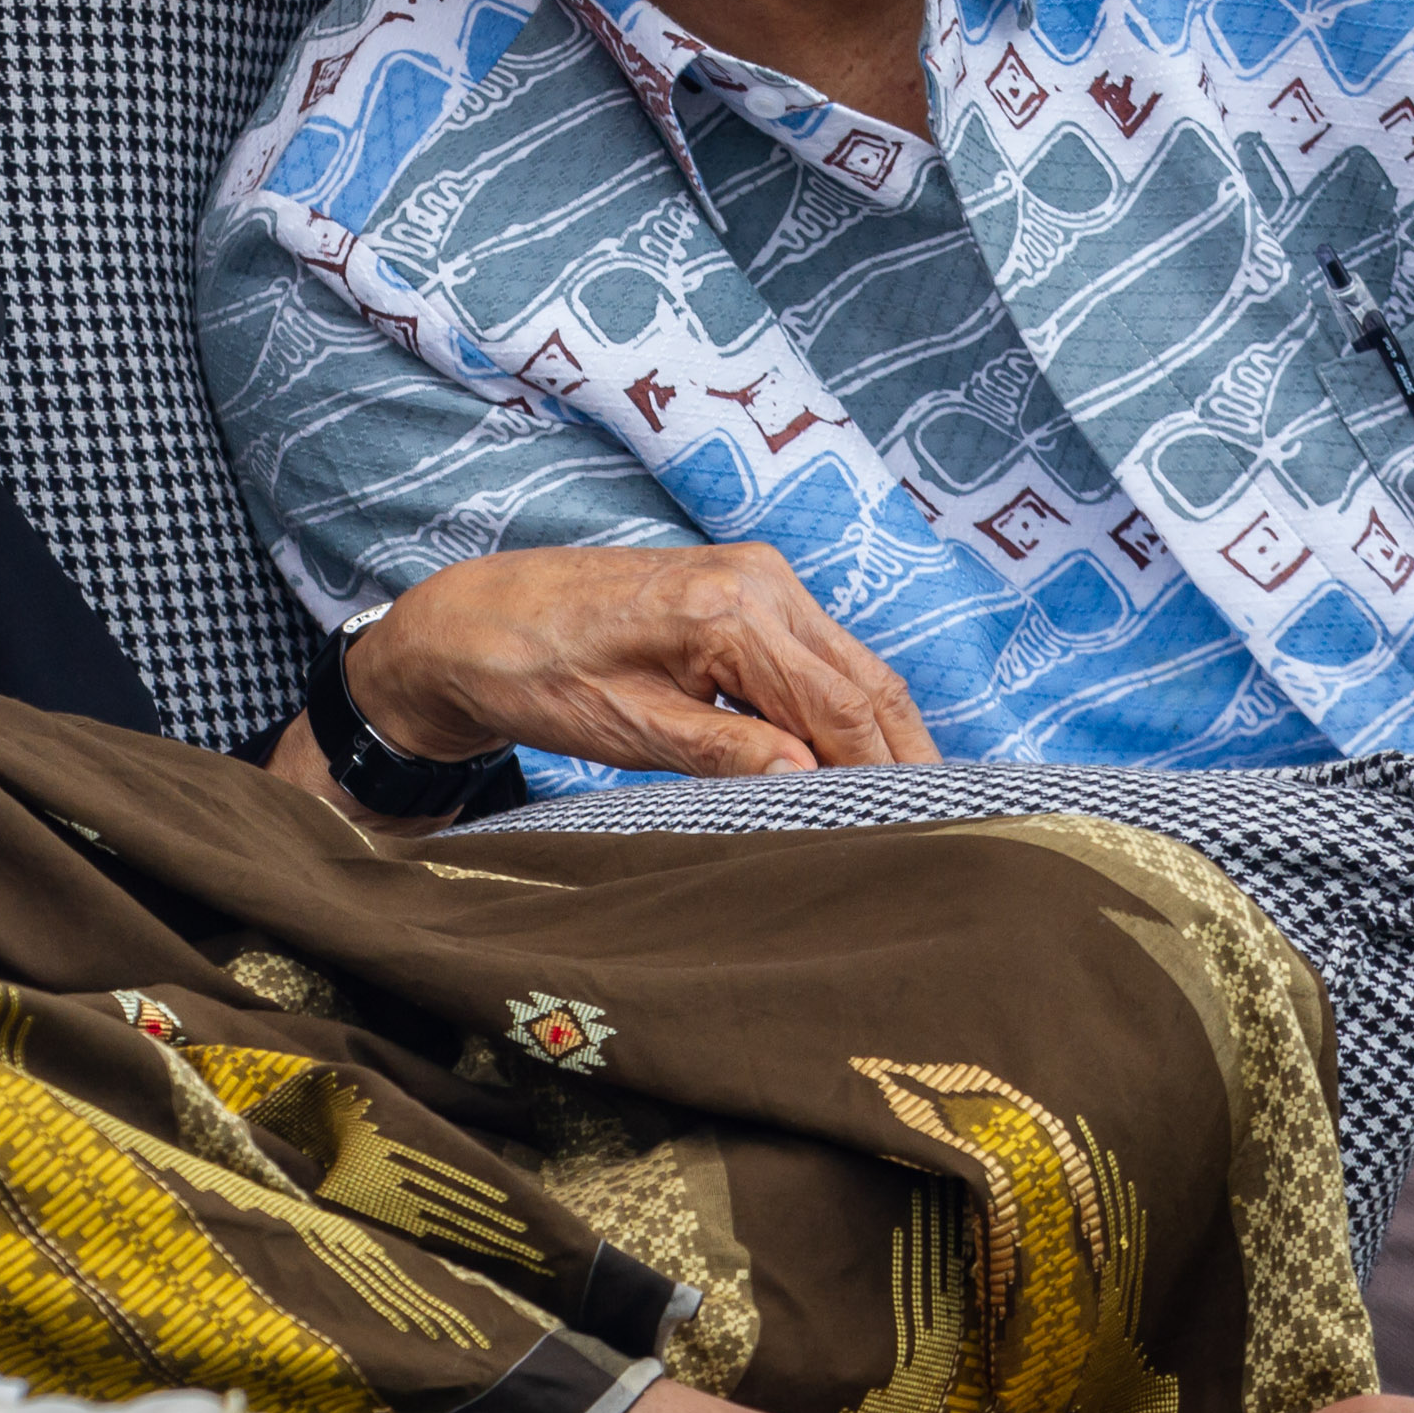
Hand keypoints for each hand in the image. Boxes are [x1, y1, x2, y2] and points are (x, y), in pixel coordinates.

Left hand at [326, 544, 934, 780]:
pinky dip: (843, 709)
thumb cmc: (534, 672)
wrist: (470, 620)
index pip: (844, 706)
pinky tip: (851, 764)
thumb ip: (726, 753)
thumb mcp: (626, 729)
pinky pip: (817, 656)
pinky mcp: (743, 590)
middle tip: (942, 832)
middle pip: (869, 681)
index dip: (887, 774)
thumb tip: (815, 785)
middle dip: (906, 757)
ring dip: (880, 735)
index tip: (920, 835)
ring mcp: (756, 577)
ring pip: (851, 668)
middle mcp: (760, 579)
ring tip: (907, 810)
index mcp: (732, 610)